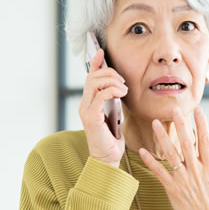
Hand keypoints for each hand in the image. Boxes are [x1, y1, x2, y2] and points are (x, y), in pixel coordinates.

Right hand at [80, 48, 127, 167]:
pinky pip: (100, 96)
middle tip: (123, 82)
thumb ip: (113, 100)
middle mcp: (84, 104)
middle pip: (92, 77)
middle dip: (109, 72)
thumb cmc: (112, 138)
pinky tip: (120, 95)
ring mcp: (86, 110)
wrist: (108, 158)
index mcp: (89, 102)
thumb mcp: (114, 114)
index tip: (101, 51)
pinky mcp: (91, 118)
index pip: (89, 77)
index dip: (95, 63)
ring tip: (123, 90)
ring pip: (94, 83)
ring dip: (112, 81)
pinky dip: (111, 91)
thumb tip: (120, 86)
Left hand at [139, 107, 208, 209]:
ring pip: (172, 154)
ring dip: (163, 137)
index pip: (206, 140)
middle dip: (181, 125)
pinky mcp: (173, 190)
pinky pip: (160, 173)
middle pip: (188, 143)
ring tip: (155, 123)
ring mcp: (184, 180)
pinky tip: (143, 150)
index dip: (202, 123)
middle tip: (174, 109)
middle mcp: (197, 171)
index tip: (198, 110)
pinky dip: (151, 161)